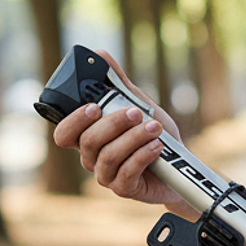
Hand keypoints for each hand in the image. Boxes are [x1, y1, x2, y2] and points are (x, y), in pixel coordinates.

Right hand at [51, 50, 189, 211]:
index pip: (64, 133)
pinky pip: (126, 172)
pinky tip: (157, 146)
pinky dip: (143, 155)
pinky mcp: (124, 189)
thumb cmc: (153, 136)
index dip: (74, 120)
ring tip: (155, 128)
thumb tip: (101, 55)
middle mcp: (92, 158)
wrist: (181, 166)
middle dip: (114, 123)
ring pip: (108, 156)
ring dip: (133, 139)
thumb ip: (119, 85)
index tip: (94, 106)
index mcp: (89, 138)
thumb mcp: (139, 106)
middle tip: (137, 112)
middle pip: (88, 141)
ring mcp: (106, 176)